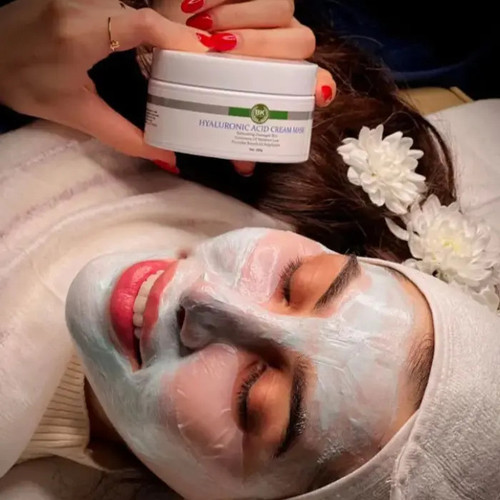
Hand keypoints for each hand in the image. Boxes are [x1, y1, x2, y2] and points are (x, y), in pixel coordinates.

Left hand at [0, 0, 209, 165]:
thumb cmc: (23, 84)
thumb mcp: (75, 114)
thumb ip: (123, 136)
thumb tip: (163, 155)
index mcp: (78, 33)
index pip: (141, 23)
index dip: (177, 36)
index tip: (203, 56)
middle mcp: (79, 3)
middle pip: (143, 13)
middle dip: (175, 36)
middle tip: (198, 64)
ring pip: (133, 7)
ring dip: (158, 30)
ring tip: (180, 58)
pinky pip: (119, 6)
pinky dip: (140, 25)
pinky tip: (149, 45)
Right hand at [153, 0, 335, 173]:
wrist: (181, 22)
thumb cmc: (201, 65)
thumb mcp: (215, 98)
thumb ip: (231, 128)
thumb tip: (244, 167)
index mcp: (284, 69)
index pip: (313, 76)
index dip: (320, 84)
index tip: (317, 95)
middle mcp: (286, 39)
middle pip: (299, 40)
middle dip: (260, 44)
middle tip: (219, 48)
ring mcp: (275, 12)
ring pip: (281, 8)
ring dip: (241, 16)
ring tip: (204, 28)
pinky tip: (195, 7)